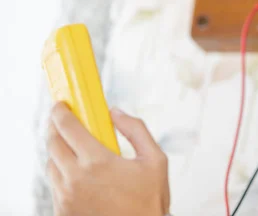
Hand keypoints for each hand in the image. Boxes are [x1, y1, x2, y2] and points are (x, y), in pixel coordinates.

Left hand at [46, 102, 169, 215]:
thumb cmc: (150, 201)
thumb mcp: (155, 160)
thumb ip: (136, 130)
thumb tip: (115, 113)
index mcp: (97, 162)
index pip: (67, 127)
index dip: (61, 111)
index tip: (62, 104)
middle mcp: (75, 179)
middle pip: (52, 143)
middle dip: (55, 128)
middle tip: (64, 121)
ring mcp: (66, 197)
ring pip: (51, 165)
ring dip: (58, 152)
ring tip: (75, 149)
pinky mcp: (63, 211)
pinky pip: (55, 186)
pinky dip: (62, 174)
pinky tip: (79, 174)